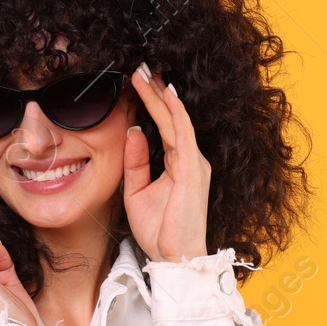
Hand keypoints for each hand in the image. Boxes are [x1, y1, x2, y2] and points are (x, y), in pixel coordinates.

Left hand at [122, 62, 210, 262]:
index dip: (151, 103)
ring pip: (176, 121)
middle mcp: (190, 159)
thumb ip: (136, 162)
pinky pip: (184, 135)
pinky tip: (167, 95)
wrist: (174, 257)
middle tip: (140, 68)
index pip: (164, 126)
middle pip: (171, 118)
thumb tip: (132, 133)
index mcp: (179, 164)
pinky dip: (175, 113)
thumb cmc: (159, 230)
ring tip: (146, 74)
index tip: (137, 83)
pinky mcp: (192, 170)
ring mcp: (194, 163)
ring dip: (161, 96)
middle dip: (156, 92)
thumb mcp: (137, 191)